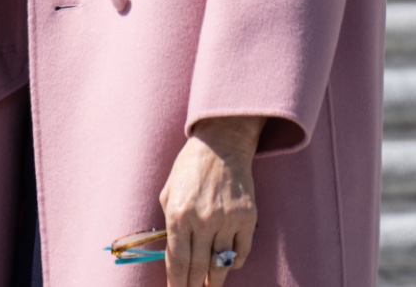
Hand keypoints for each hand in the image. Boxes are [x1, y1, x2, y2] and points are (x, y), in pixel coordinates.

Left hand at [159, 116, 262, 286]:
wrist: (221, 144)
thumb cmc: (190, 168)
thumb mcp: (168, 193)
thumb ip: (170, 224)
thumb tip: (175, 255)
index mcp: (178, 214)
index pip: (177, 261)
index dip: (177, 282)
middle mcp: (202, 220)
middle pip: (198, 268)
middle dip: (193, 286)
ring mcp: (227, 220)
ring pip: (221, 264)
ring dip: (214, 280)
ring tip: (210, 286)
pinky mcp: (247, 217)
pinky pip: (241, 252)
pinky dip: (234, 263)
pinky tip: (227, 265)